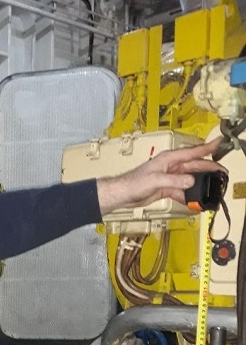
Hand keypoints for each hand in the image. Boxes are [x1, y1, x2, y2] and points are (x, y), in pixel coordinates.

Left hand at [96, 137, 226, 215]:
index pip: (192, 152)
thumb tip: (190, 181)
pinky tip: (195, 202)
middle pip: (194, 166)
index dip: (207, 148)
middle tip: (222, 173)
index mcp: (169, 159)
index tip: (220, 143)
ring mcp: (169, 177)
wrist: (122, 195)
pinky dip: (188, 196)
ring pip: (190, 179)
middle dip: (209, 169)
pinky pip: (181, 191)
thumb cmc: (133, 183)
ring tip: (213, 188)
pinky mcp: (166, 188)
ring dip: (200, 184)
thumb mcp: (155, 180)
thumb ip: (174, 180)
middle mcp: (171, 166)